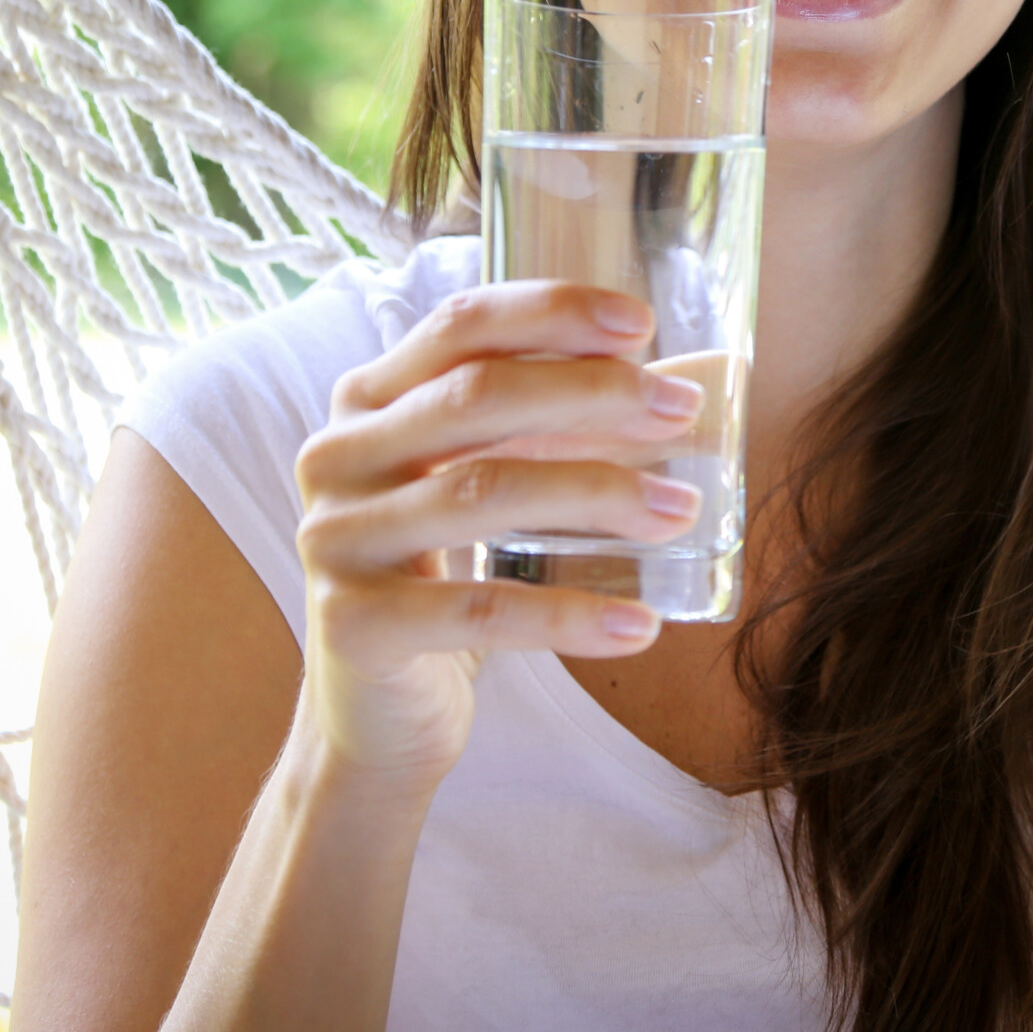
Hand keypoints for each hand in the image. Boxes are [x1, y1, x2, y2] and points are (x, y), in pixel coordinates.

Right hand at [290, 280, 704, 796]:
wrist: (376, 719)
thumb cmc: (449, 580)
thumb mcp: (492, 485)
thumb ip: (564, 430)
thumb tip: (696, 383)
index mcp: (369, 402)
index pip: (460, 325)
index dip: (549, 312)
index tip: (639, 323)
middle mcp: (338, 456)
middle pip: (473, 396)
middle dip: (590, 393)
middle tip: (682, 413)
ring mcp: (336, 540)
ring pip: (481, 493)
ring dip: (597, 493)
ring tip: (679, 510)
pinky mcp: (355, 625)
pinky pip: (478, 610)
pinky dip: (568, 615)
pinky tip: (640, 625)